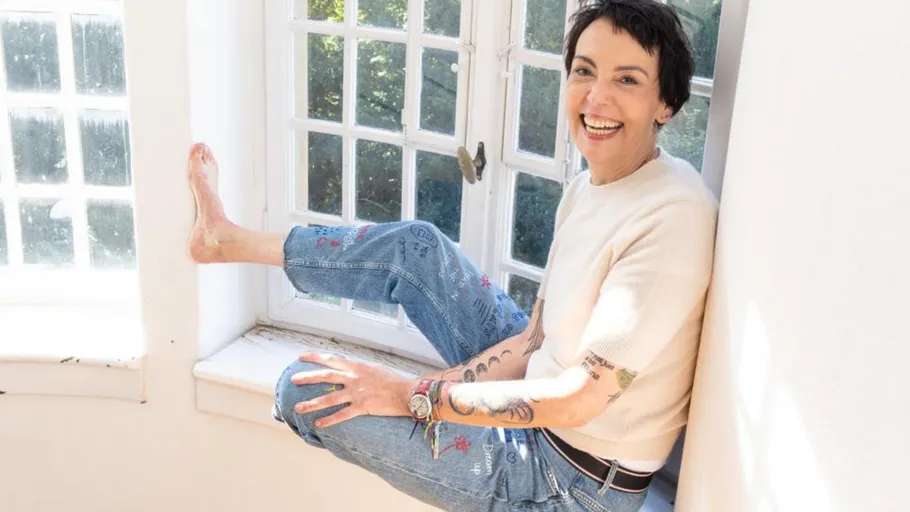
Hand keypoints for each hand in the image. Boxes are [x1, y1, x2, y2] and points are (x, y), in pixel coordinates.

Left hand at [290, 352, 416, 428]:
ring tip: (298, 408)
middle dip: (308, 377)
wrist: (407, 392)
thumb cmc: (393, 381)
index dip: (315, 357)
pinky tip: (318, 424)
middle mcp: (354, 378)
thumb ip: (360, 370)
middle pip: (326, 375)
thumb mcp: (375, 369)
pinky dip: (329, 420)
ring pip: (330, 397)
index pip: (332, 358)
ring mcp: (357, 393)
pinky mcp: (362, 407)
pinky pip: (342, 414)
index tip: (302, 356)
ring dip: (312, 403)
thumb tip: (352, 370)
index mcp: (356, 367)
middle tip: (293, 379)